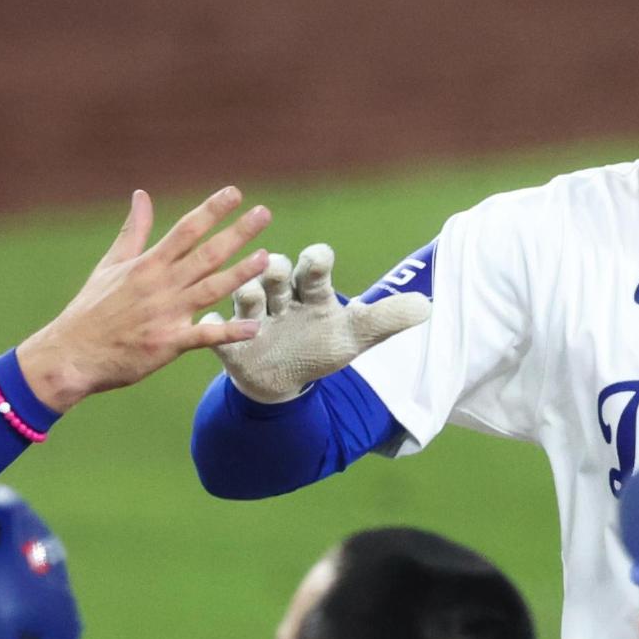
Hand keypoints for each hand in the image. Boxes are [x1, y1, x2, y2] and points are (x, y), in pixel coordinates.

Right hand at [15, 187, 270, 411]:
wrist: (71, 355)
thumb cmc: (91, 310)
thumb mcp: (109, 265)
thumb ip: (133, 231)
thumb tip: (141, 194)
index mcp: (147, 264)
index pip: (186, 230)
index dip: (211, 210)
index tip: (234, 193)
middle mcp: (160, 285)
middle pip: (206, 253)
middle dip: (237, 232)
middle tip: (263, 214)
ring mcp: (166, 314)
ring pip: (211, 289)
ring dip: (240, 273)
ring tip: (266, 258)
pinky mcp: (168, 344)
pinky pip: (205, 337)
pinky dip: (229, 332)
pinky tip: (254, 327)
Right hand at [202, 243, 429, 402]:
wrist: (284, 379)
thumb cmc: (319, 347)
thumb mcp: (355, 336)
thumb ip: (386, 320)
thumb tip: (426, 307)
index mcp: (311, 290)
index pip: (314, 265)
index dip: (316, 260)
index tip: (319, 259)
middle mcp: (280, 296)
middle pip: (276, 273)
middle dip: (276, 270)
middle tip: (276, 269)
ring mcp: (253, 317)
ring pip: (246, 296)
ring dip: (247, 294)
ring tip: (249, 295)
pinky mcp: (230, 341)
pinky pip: (216, 331)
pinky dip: (213, 327)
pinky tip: (211, 323)